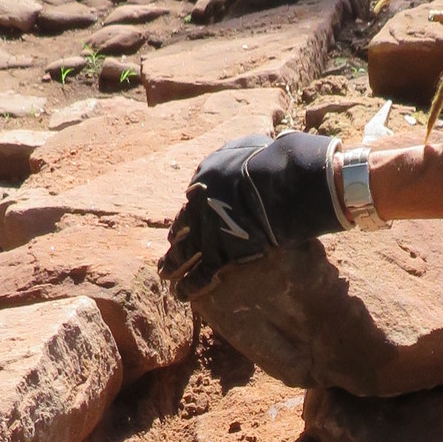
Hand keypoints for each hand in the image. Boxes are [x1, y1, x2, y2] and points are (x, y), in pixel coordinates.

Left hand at [161, 133, 342, 297]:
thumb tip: (252, 150)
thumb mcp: (251, 146)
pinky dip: (190, 287)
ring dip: (172, 264)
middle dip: (176, 236)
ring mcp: (206, 232)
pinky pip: (200, 275)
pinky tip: (182, 295)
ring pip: (182, 253)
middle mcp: (198, 206)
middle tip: (171, 244)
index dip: (193, 210)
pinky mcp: (218, 254)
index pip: (193, 198)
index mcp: (204, 178)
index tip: (190, 218)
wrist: (278, 183)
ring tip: (164, 274)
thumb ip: (243, 153)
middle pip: (182, 225)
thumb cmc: (272, 161)